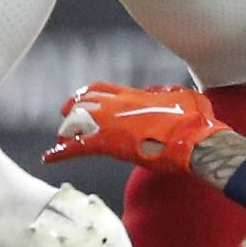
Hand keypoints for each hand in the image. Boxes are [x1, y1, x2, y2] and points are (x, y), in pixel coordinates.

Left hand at [44, 83, 222, 177]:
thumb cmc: (196, 120)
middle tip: (65, 115)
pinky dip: (61, 152)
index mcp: (134, 94)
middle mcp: (118, 105)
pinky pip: (78, 147)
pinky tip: (49, 157)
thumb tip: (160, 93)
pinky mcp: (110, 144)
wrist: (195, 140)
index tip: (82, 98)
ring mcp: (112, 123)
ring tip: (60, 137)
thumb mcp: (182, 96)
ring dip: (68, 129)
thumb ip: (166, 93)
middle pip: (85, 102)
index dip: (89, 94)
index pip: (102, 89)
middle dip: (73, 108)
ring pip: (78, 121)